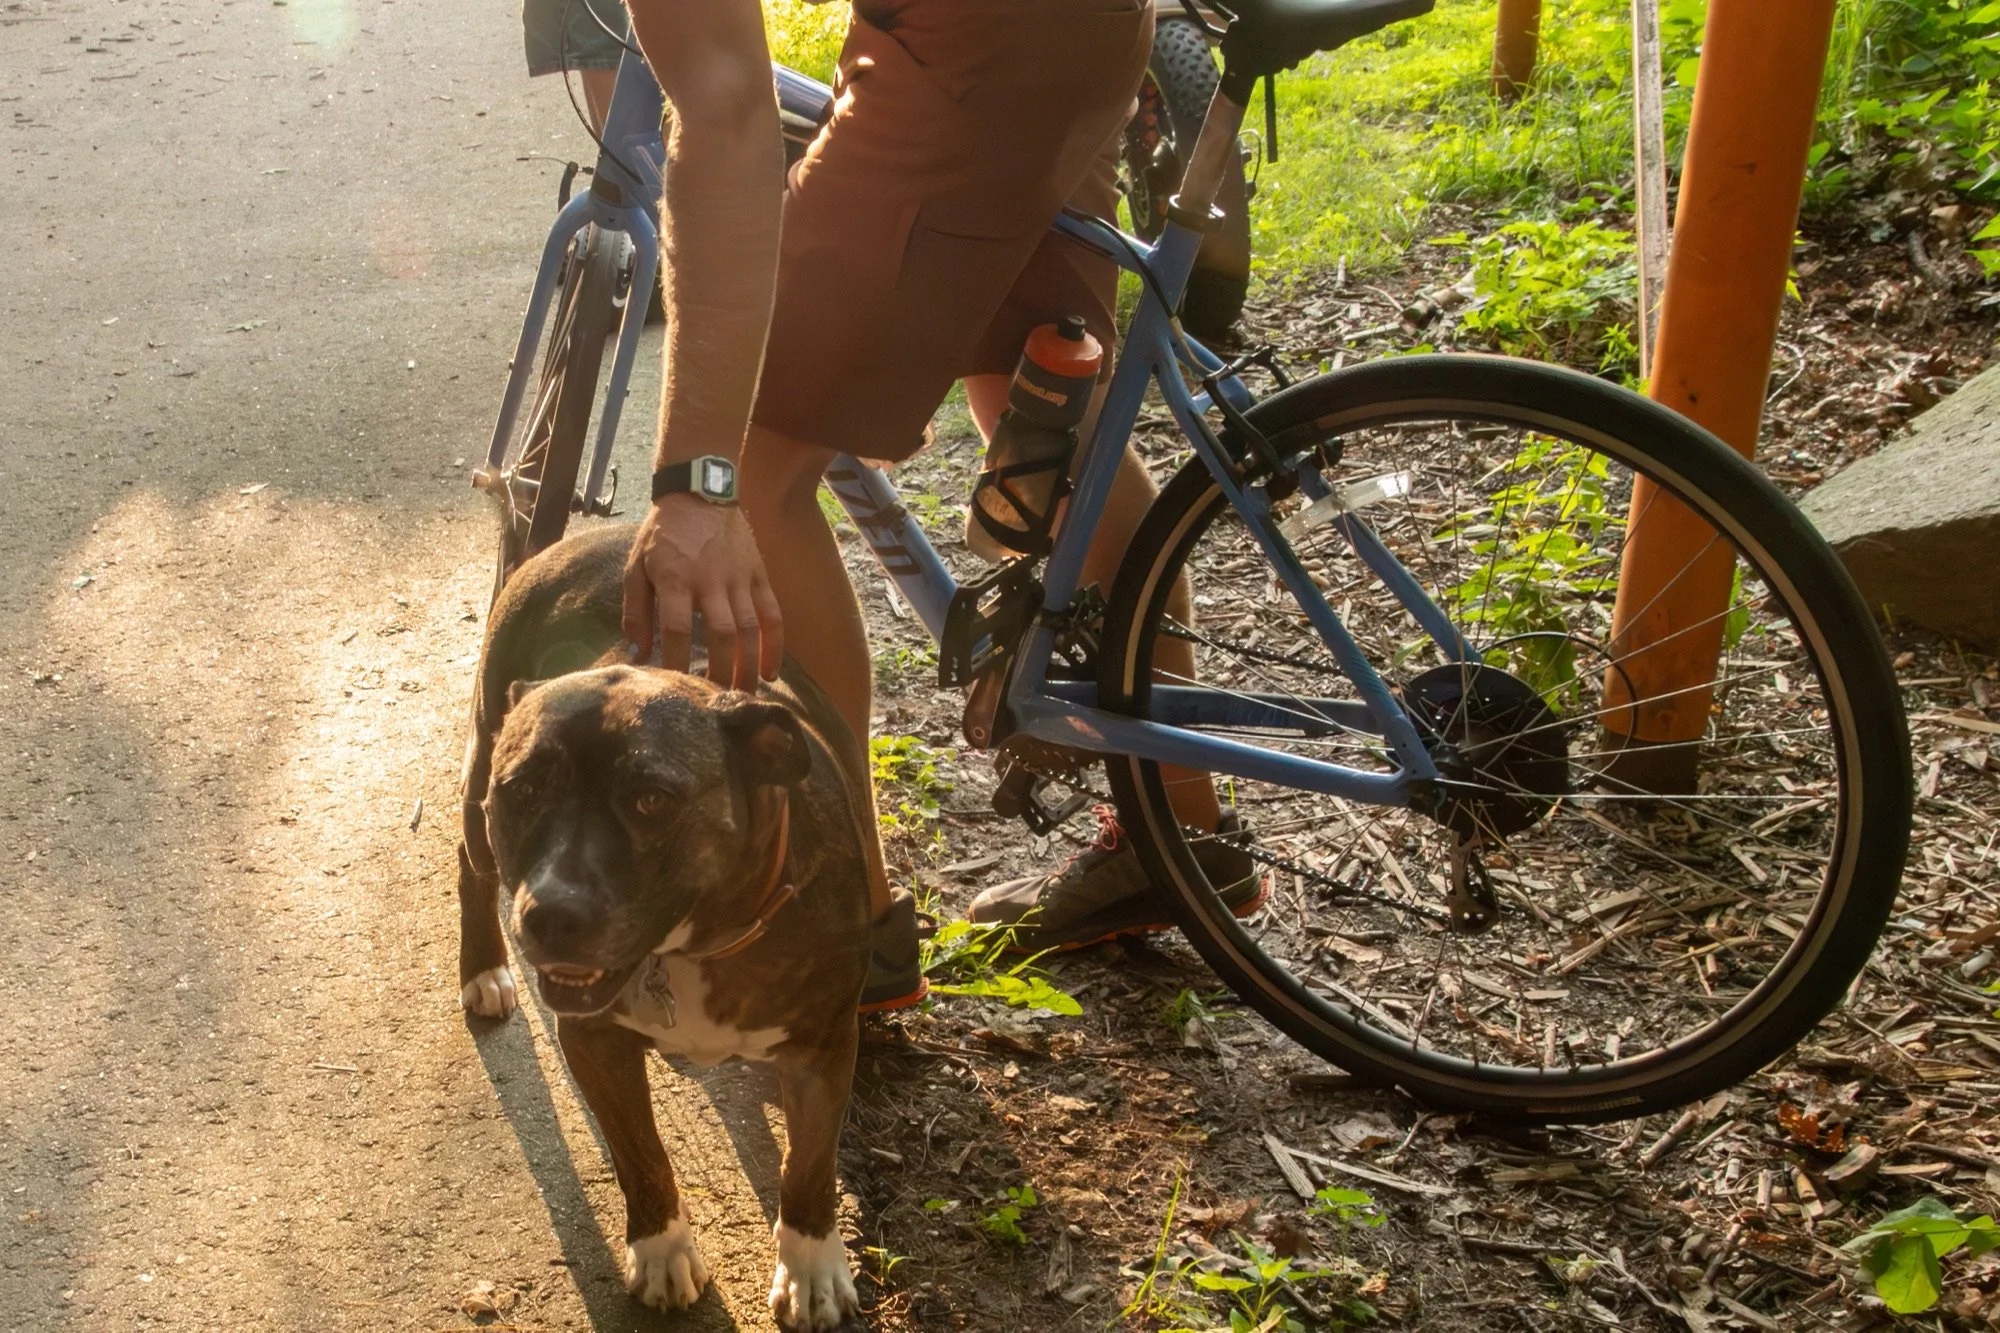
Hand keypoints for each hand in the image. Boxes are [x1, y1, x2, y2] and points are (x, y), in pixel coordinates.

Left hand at [622, 494, 783, 688]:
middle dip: (720, 673)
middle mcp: (711, 580)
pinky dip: (775, 645)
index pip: (677, 628)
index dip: (676, 661)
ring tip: (745, 697)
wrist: (699, 491)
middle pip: (721, 634)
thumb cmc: (663, 535)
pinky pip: (772, 614)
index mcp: (675, 578)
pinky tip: (772, 672)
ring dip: (749, 666)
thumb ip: (635, 611)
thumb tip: (638, 654)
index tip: (675, 689)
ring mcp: (740, 577)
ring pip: (750, 628)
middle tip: (717, 704)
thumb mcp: (636, 567)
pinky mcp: (759, 574)